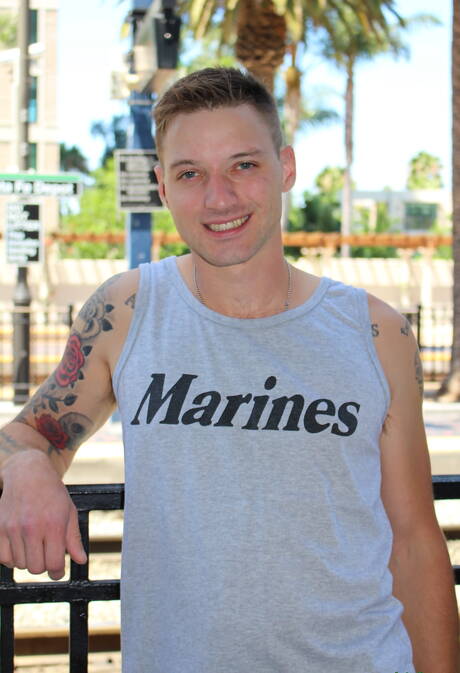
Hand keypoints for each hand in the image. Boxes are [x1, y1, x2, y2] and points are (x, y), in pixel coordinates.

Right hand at [0, 450, 86, 579]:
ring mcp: (13, 528)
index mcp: (53, 524)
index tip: (58, 571)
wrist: (28, 474)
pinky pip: (3, 558)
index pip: (54, 563)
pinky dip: (11, 558)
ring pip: (20, 564)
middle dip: (43, 566)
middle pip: (36, 568)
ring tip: (34, 546)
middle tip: (46, 556)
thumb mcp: (69, 512)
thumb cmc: (52, 493)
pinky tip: (20, 547)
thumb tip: (81, 560)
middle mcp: (32, 527)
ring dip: (28, 560)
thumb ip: (73, 538)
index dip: (58, 572)